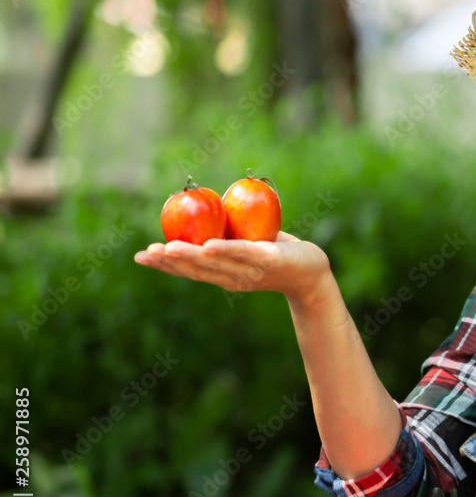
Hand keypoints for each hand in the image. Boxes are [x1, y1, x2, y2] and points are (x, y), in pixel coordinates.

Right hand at [134, 231, 335, 308]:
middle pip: (198, 270)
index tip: (140, 257)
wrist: (313, 272)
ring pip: (216, 263)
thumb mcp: (248, 247)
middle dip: (170, 262)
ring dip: (191, 256)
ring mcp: (251, 271)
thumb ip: (227, 239)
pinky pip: (245, 253)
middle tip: (146, 254)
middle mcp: (234, 278)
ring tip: (168, 249)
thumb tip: (203, 218)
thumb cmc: (278, 256)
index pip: (191, 271)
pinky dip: (227, 249)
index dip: (165, 266)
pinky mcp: (270, 260)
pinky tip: (209, 245)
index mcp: (225, 275)